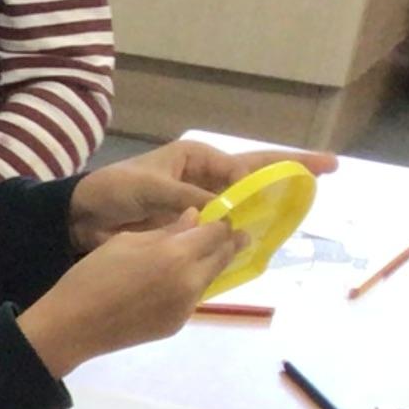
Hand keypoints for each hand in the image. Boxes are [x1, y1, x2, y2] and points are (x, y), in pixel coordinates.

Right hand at [20, 219, 241, 376]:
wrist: (71, 328)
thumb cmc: (90, 277)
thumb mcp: (124, 241)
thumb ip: (165, 230)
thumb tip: (193, 219)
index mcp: (177, 254)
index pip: (218, 231)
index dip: (221, 221)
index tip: (219, 217)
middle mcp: (190, 280)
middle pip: (225, 255)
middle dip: (227, 242)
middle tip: (225, 234)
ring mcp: (186, 306)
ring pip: (211, 278)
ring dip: (207, 265)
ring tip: (192, 258)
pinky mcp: (177, 324)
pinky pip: (192, 298)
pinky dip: (187, 287)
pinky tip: (165, 286)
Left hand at [69, 138, 335, 249]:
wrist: (80, 218)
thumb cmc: (115, 190)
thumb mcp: (154, 189)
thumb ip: (191, 201)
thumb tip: (226, 214)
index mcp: (200, 159)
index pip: (251, 162)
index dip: (286, 165)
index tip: (319, 169)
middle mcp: (206, 180)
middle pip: (255, 180)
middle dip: (289, 178)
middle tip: (327, 174)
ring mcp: (199, 206)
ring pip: (240, 211)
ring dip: (264, 216)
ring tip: (297, 219)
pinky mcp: (187, 230)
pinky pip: (218, 235)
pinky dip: (235, 241)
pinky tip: (255, 249)